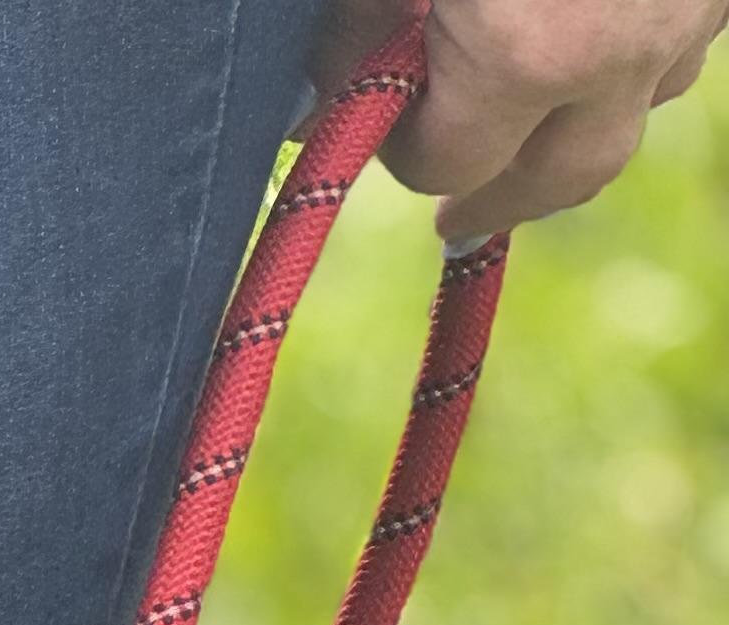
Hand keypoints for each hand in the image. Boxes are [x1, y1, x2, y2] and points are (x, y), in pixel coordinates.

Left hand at [314, 0, 724, 239]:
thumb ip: (361, 22)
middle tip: (457, 219)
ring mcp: (697, 2)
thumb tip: (317, 104)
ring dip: (586, 116)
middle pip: (565, 175)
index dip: (404, 151)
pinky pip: (697, 24)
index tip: (374, 119)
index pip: (447, 166)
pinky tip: (601, 24)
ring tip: (534, 121)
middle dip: (504, 196)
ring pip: (649, 96)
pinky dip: (645, 38)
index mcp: (528, 51)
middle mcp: (624, 46)